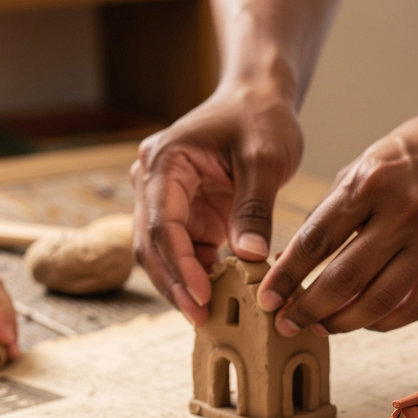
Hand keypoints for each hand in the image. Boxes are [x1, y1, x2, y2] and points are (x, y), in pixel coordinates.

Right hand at [131, 86, 303, 325]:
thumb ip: (254, 208)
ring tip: (210, 314)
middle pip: (151, 245)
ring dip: (183, 285)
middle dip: (175, 285)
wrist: (258, 98)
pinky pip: (183, 252)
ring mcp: (165, 199)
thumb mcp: (265, 159)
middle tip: (201, 318)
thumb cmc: (260, 118)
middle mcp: (153, 181)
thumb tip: (249, 258)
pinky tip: (218, 295)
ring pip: (161, 255)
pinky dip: (197, 275)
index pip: (161, 224)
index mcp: (165, 161)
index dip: (179, 265)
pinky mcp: (184, 214)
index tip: (202, 295)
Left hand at [256, 102, 417, 335]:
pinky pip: (412, 308)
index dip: (286, 276)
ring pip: (376, 302)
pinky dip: (382, 322)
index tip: (266, 298)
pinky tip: (362, 322)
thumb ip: (333, 209)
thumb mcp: (370, 160)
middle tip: (285, 323)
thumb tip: (292, 258)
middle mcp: (403, 213)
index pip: (315, 240)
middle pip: (342, 279)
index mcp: (372, 181)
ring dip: (341, 323)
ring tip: (319, 326)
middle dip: (307, 309)